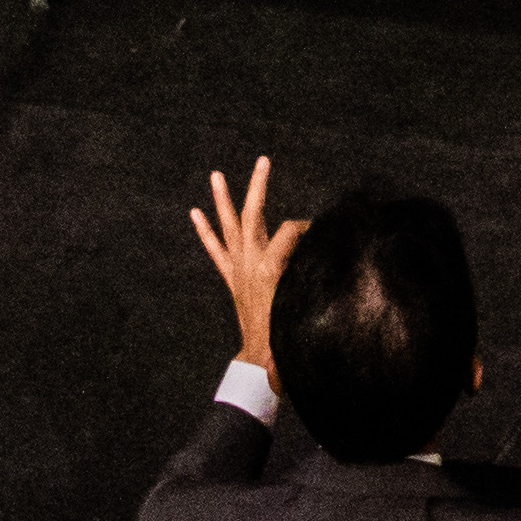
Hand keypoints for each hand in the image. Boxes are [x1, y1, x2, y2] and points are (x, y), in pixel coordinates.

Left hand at [191, 158, 306, 374]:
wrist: (262, 360)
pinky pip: (215, 249)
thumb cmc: (288, 332)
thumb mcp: (306, 298)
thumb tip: (325, 245)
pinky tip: (195, 214)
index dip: (310, 226)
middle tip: (263, 159)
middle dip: (258, 186)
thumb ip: (314, 269)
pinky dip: (206, 231)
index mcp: (269, 267)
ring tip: (215, 175)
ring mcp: (238, 269)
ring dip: (222, 200)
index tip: (324, 233)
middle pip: (254, 215)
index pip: (292, 230)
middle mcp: (249, 263)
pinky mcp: (232, 279)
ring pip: (229, 227)